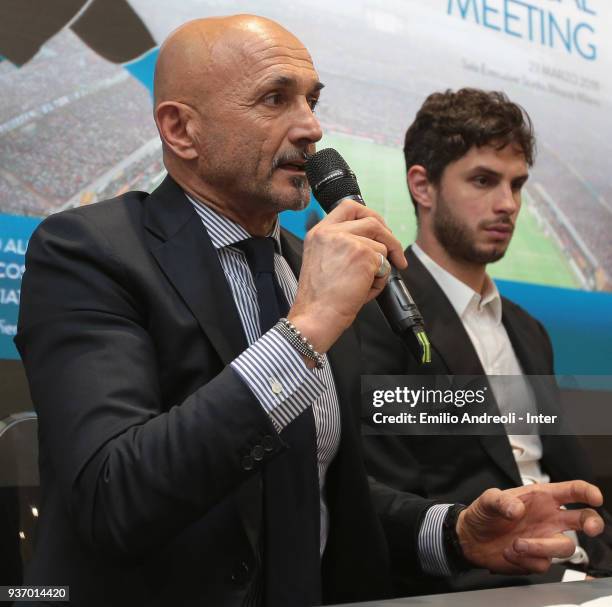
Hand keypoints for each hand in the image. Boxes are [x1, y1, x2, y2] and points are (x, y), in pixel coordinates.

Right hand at [288, 199, 405, 352]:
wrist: (316, 316)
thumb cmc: (319, 299)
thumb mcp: (322, 261)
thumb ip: (341, 246)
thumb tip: (371, 243)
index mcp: (318, 233)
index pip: (348, 207)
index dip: (368, 215)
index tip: (378, 229)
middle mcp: (331, 232)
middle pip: (371, 219)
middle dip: (388, 235)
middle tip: (394, 252)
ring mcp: (348, 241)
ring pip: (381, 245)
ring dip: (381, 266)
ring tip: (366, 284)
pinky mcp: (363, 254)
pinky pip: (385, 264)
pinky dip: (380, 280)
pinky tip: (365, 290)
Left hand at [456, 481, 603, 574]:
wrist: (471, 539)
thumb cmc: (484, 514)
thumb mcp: (487, 500)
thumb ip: (500, 501)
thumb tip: (517, 509)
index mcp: (541, 497)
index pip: (570, 491)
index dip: (586, 492)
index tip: (595, 497)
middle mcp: (549, 518)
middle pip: (584, 519)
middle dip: (593, 523)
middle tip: (590, 528)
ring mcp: (546, 539)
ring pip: (565, 546)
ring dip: (541, 547)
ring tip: (516, 544)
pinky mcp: (538, 559)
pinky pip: (544, 564)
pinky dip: (525, 560)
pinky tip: (509, 552)